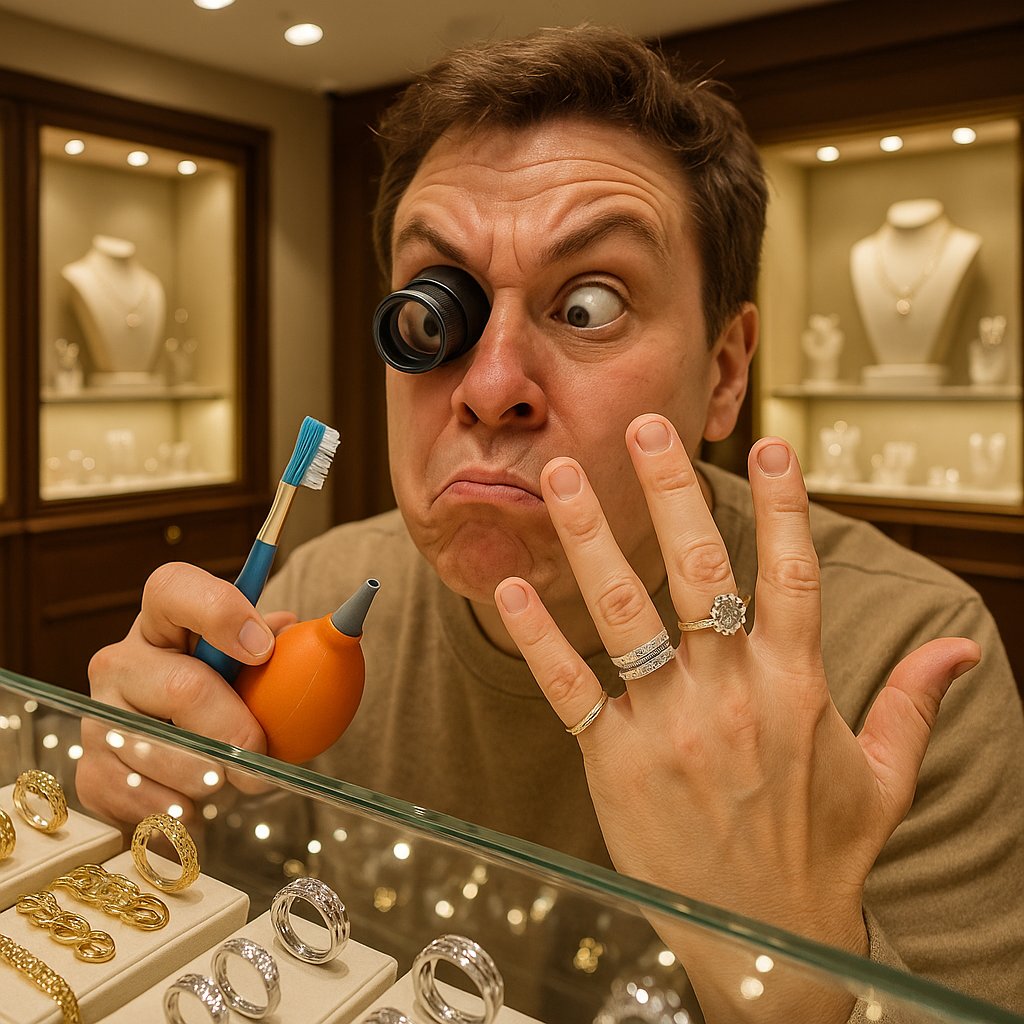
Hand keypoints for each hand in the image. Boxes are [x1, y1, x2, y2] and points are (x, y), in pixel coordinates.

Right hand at [79, 562, 296, 825]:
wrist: (188, 764)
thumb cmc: (232, 700)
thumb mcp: (256, 669)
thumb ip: (287, 649)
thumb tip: (324, 634)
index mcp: (164, 620)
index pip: (175, 588)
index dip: (220, 612)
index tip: (264, 650)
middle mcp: (121, 660)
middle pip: (181, 687)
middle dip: (232, 730)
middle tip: (260, 757)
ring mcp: (100, 714)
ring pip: (162, 752)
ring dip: (207, 777)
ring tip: (226, 782)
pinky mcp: (91, 769)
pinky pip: (139, 796)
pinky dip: (176, 809)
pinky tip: (192, 807)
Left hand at [495, 415, 977, 1019]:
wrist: (765, 945)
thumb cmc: (821, 855)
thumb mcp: (885, 777)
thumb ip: (914, 702)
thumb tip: (957, 648)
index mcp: (796, 687)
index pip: (793, 573)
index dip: (783, 504)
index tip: (769, 444)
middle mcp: (730, 694)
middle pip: (698, 570)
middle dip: (670, 490)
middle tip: (645, 427)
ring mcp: (668, 726)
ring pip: (624, 612)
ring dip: (591, 538)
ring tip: (562, 476)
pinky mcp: (615, 762)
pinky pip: (570, 687)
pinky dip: (538, 637)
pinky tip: (512, 589)